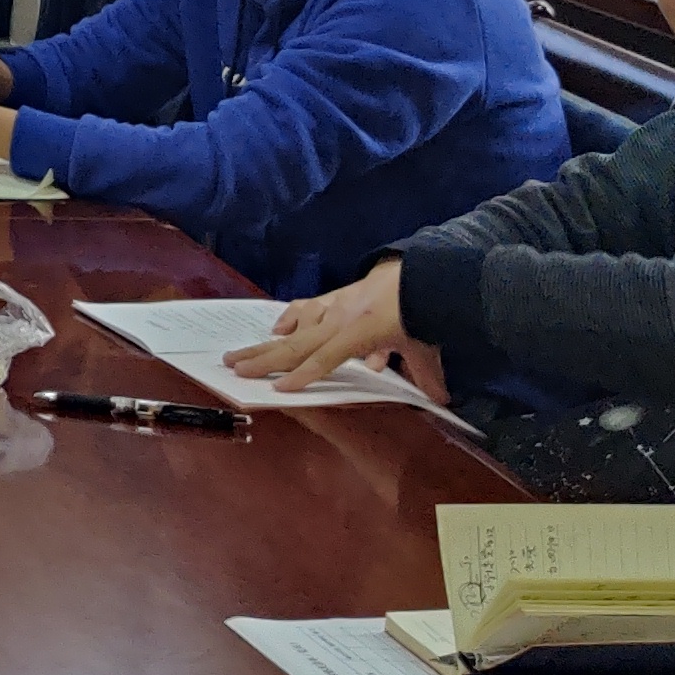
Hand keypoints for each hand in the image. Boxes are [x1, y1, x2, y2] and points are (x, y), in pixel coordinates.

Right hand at [230, 263, 423, 393]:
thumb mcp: (426, 348)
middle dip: (263, 357)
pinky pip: (307, 307)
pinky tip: (279, 327)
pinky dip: (292, 318)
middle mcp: (338, 317)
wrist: (422, 273)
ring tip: (242, 354)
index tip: (278, 390)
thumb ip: (428, 374)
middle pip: (297, 342)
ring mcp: (334, 305)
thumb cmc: (422, 313)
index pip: (325, 358)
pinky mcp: (336, 297)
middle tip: (233, 366)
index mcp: (358, 331)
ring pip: (295, 325)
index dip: (303, 376)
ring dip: (268, 342)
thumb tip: (442, 400)